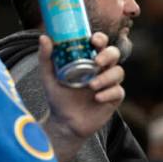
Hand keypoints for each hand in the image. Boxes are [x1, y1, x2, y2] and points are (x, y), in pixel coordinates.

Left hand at [39, 32, 124, 161]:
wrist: (64, 124)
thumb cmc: (58, 98)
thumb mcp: (48, 77)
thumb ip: (45, 57)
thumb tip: (44, 37)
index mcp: (89, 60)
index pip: (100, 43)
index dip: (100, 39)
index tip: (94, 40)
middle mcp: (101, 69)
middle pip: (114, 54)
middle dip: (108, 54)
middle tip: (97, 61)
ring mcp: (109, 84)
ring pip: (118, 72)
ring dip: (106, 77)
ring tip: (92, 85)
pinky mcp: (113, 99)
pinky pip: (118, 91)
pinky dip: (109, 93)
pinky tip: (97, 98)